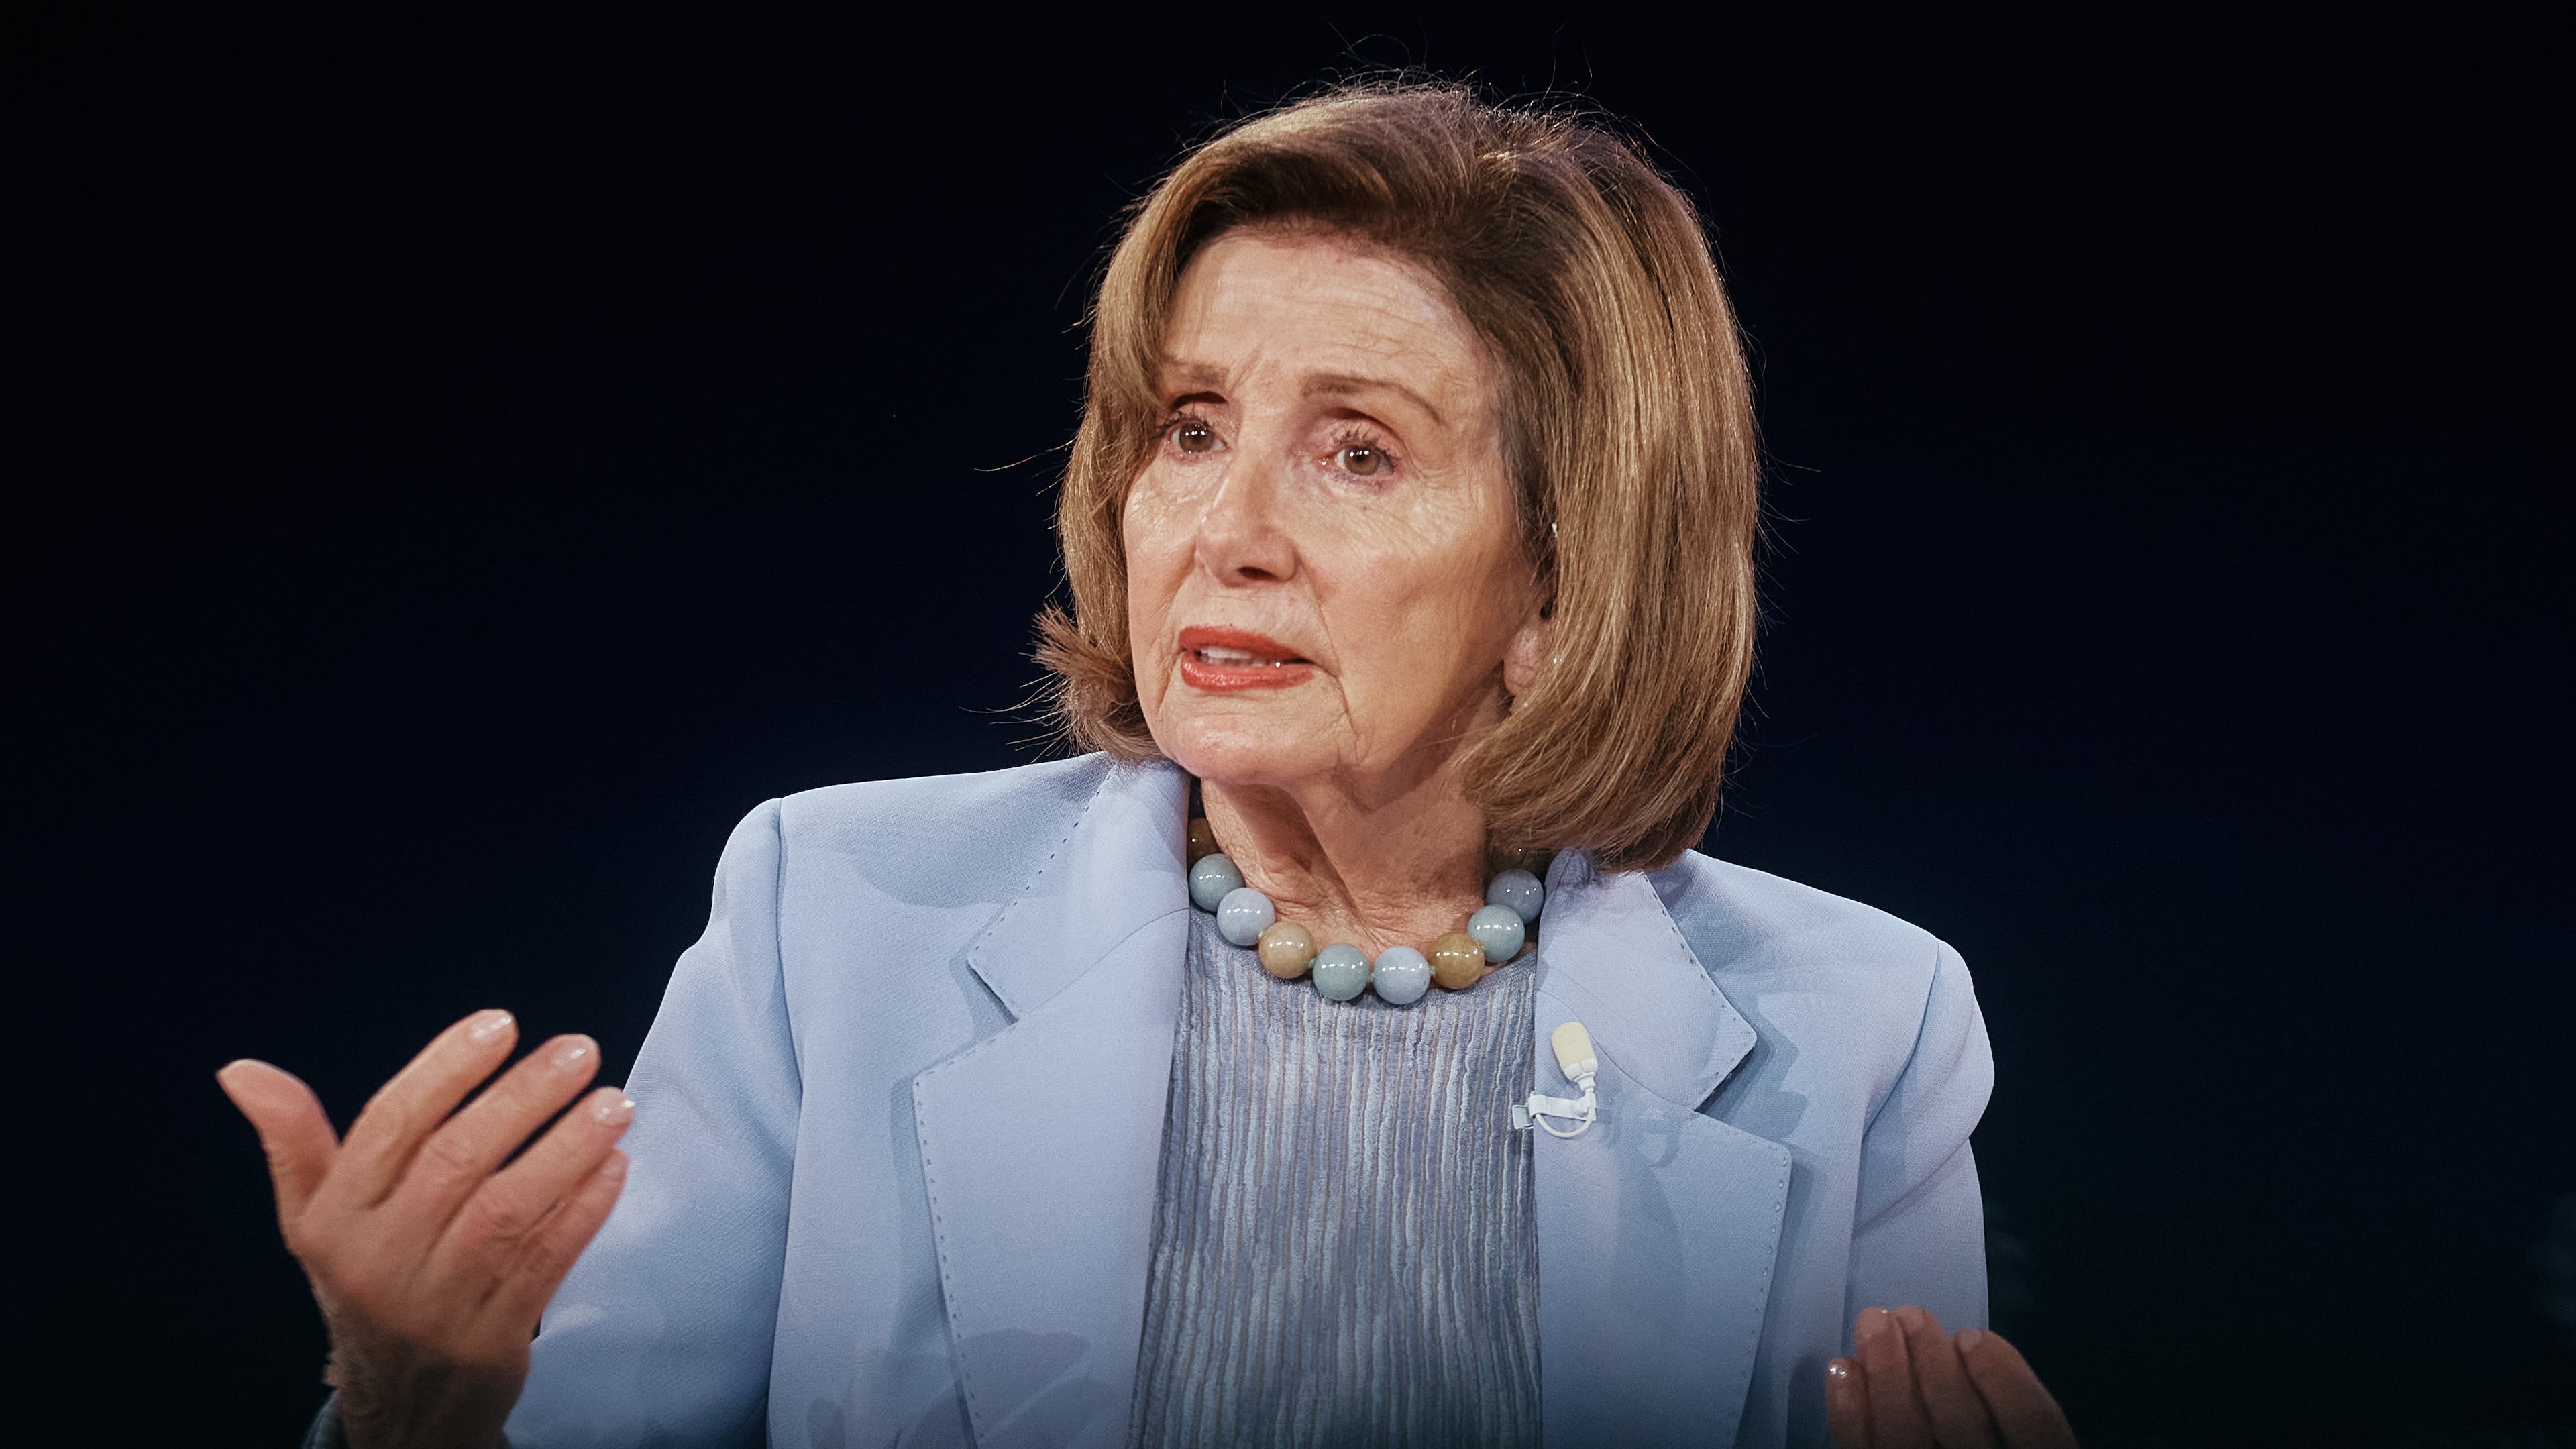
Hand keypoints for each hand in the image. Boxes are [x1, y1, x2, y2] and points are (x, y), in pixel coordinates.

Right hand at [218, 1010, 632, 1448]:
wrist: (398, 1402)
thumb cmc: (365, 1282)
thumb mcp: (315, 1220)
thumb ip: (293, 1141)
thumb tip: (241, 1070)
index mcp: (334, 1218)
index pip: (389, 1126)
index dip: (445, 1069)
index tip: (501, 1023)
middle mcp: (379, 1258)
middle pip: (454, 1160)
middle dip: (522, 1098)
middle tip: (579, 1051)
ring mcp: (436, 1302)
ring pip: (505, 1211)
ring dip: (565, 1150)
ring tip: (613, 1102)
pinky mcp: (491, 1338)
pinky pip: (543, 1262)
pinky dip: (583, 1211)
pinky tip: (614, 1165)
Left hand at [1825, 1305, 2076, 1448]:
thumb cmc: (1974, 1435)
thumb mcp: (2011, 1424)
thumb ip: (2004, 1398)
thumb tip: (1969, 1343)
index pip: (2034, 1424)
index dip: (2006, 1377)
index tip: (1971, 1335)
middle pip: (1962, 1423)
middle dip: (1933, 1361)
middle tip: (1910, 1315)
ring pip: (1908, 1434)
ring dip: (1887, 1372)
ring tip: (1874, 1325)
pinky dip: (1849, 1410)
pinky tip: (1843, 1369)